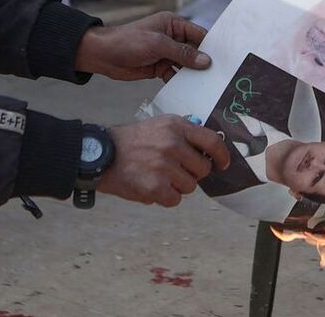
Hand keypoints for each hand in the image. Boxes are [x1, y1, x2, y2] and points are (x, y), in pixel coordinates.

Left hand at [74, 11, 210, 80]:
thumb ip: (182, 53)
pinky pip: (175, 75)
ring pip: (186, 65)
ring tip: (208, 86)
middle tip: (220, 76)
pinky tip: (189, 91)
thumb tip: (206, 61)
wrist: (102, 55)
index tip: (225, 59)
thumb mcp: (158, 44)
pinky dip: (180, 82)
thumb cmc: (128, 41)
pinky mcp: (159, 67)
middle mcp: (172, 38)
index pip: (198, 34)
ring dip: (193, 74)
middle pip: (194, 51)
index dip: (211, 46)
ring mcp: (166, 54)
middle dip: (204, 62)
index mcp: (173, 24)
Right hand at [96, 115, 230, 206]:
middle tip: (175, 170)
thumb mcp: (160, 125)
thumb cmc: (132, 141)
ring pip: (190, 187)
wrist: (102, 155)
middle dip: (193, 173)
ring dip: (178, 186)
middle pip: (203, 169)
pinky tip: (152, 187)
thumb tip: (211, 148)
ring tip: (158, 176)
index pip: (213, 141)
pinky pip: (175, 200)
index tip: (222, 164)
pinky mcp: (154, 187)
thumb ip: (185, 133)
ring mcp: (163, 166)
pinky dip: (165, 198)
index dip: (222, 156)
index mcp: (176, 127)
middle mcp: (172, 145)